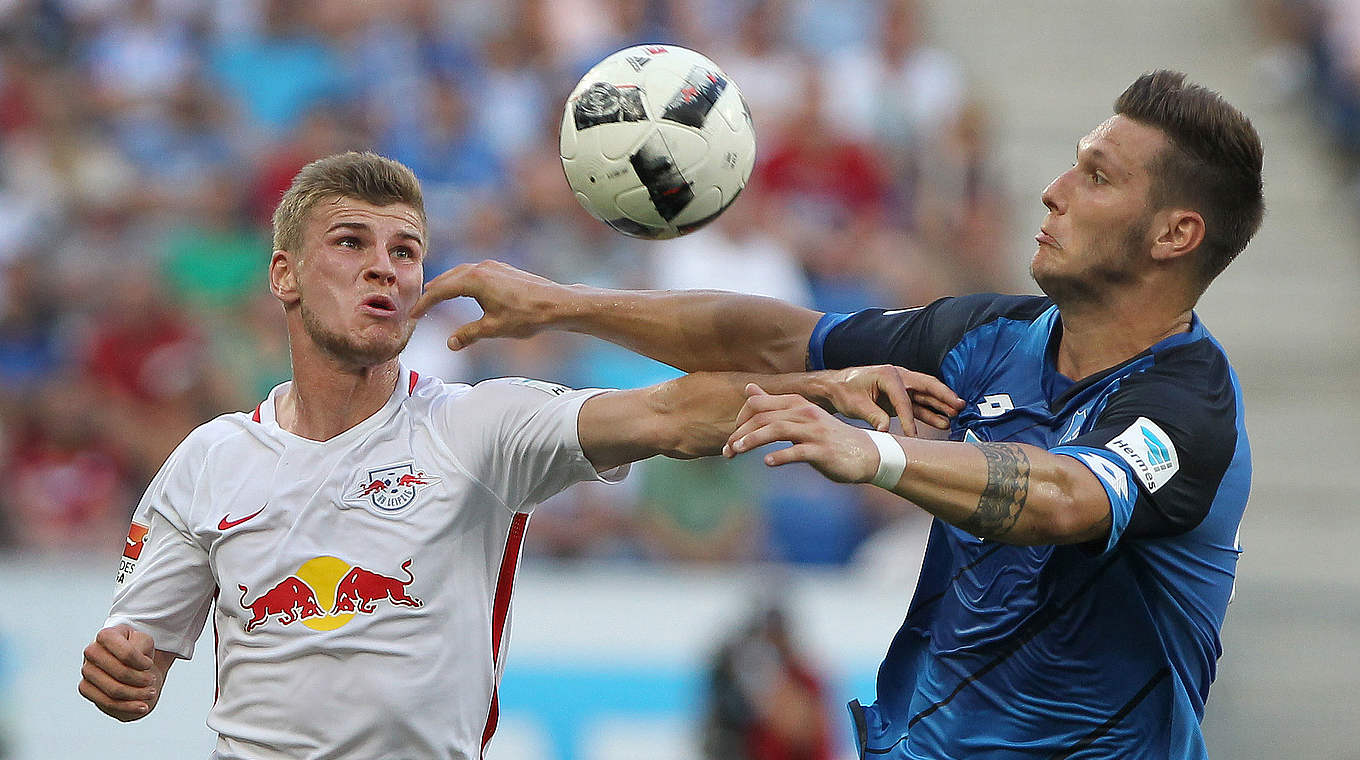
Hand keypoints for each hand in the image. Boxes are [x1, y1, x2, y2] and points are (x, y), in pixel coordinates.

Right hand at [78, 624, 161, 721]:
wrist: (129, 660)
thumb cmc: (138, 649)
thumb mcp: (145, 642)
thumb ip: (141, 649)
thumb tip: (137, 668)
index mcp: (106, 635)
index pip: (126, 653)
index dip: (141, 662)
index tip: (149, 664)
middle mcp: (91, 651)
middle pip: (120, 672)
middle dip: (141, 680)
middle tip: (153, 681)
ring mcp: (86, 670)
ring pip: (113, 690)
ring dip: (136, 694)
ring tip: (151, 693)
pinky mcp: (85, 687)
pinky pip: (105, 702)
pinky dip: (127, 707)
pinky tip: (143, 707)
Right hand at [410, 260, 570, 349]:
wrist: (556, 304)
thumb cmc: (527, 315)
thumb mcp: (493, 328)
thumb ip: (468, 335)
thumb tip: (450, 344)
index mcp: (474, 280)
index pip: (441, 291)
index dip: (425, 304)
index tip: (413, 315)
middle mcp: (482, 268)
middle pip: (448, 278)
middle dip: (433, 292)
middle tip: (419, 305)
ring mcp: (494, 266)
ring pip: (461, 273)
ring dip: (447, 284)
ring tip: (436, 295)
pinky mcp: (503, 270)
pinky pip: (475, 273)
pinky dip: (462, 281)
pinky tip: (464, 290)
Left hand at [723, 384, 881, 483]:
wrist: (867, 454)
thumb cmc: (829, 437)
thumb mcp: (801, 417)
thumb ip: (774, 405)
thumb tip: (749, 389)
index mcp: (797, 404)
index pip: (758, 404)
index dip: (740, 419)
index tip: (731, 437)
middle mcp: (804, 414)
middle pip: (763, 417)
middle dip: (740, 433)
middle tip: (727, 449)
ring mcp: (814, 432)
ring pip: (777, 430)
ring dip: (752, 440)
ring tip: (736, 451)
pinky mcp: (822, 450)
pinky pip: (797, 451)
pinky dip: (780, 456)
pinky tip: (767, 462)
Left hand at [819, 365, 962, 434]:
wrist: (836, 388)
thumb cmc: (844, 391)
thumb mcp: (856, 404)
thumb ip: (873, 416)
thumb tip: (885, 431)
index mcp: (888, 375)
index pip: (904, 399)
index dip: (909, 418)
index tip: (912, 435)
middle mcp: (899, 377)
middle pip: (926, 387)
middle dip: (944, 396)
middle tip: (960, 406)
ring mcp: (902, 387)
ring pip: (926, 396)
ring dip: (941, 405)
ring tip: (955, 416)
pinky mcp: (901, 397)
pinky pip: (919, 405)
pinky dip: (930, 413)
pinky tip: (942, 422)